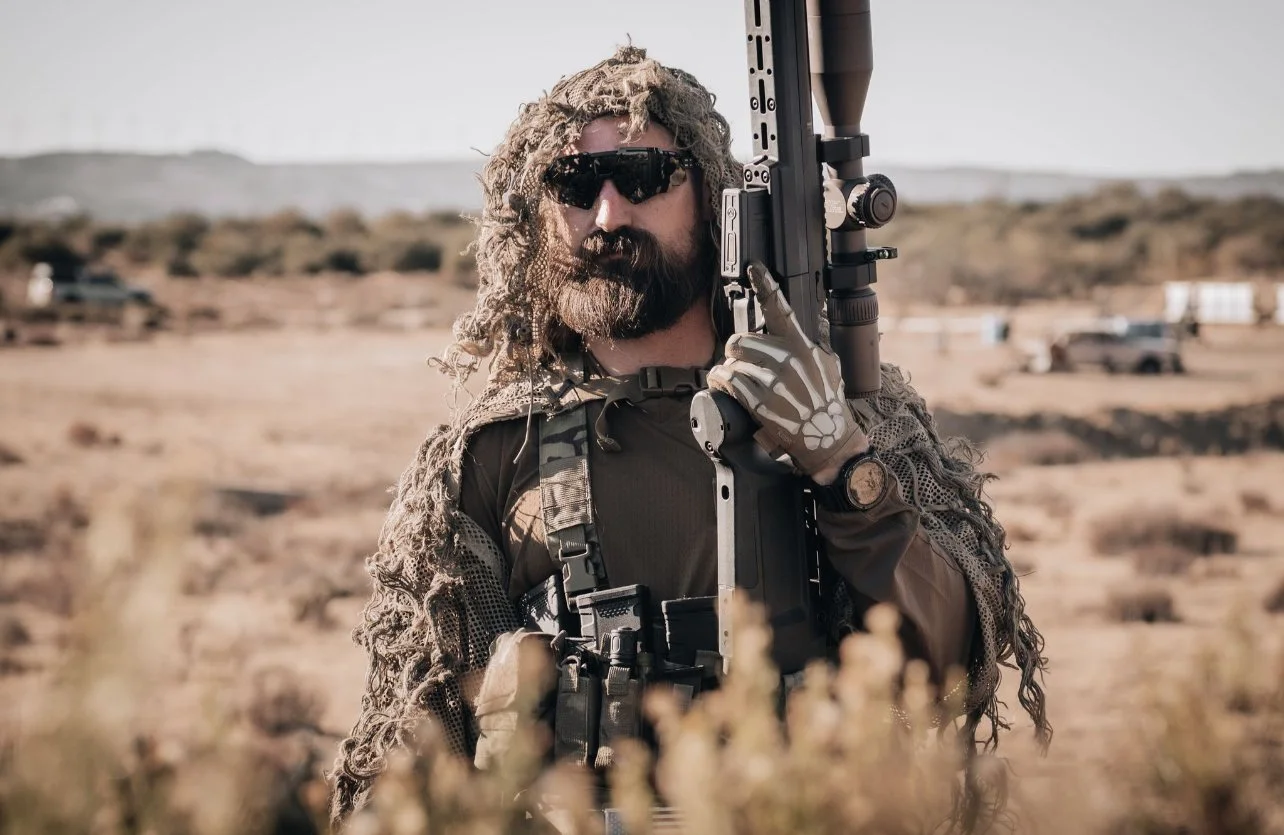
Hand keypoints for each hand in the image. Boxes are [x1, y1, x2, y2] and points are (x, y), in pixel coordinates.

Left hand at [706, 262, 869, 484]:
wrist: (829, 439)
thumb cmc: (828, 403)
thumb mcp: (828, 366)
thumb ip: (809, 347)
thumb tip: (794, 335)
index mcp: (803, 347)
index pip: (781, 310)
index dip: (766, 286)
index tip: (754, 268)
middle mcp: (787, 360)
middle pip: (742, 340)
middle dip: (736, 351)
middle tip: (741, 361)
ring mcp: (773, 381)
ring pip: (732, 361)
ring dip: (728, 369)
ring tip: (735, 377)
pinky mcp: (760, 402)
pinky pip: (729, 381)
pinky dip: (721, 381)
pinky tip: (724, 384)